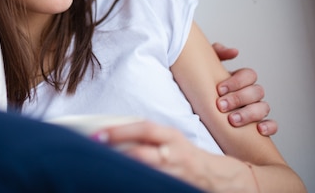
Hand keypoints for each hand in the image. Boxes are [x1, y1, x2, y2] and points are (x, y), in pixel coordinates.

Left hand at [95, 121, 243, 190]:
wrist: (218, 177)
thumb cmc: (186, 155)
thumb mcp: (170, 139)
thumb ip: (147, 136)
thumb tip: (111, 133)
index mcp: (172, 136)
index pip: (144, 128)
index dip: (121, 130)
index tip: (99, 132)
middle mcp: (174, 153)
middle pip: (142, 153)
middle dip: (119, 151)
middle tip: (95, 148)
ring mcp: (176, 173)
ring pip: (146, 172)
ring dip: (125, 170)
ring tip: (104, 168)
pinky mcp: (176, 187)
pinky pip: (153, 185)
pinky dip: (137, 184)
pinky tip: (121, 183)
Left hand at [213, 42, 277, 135]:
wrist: (199, 110)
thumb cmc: (204, 86)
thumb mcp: (206, 68)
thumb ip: (217, 53)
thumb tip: (233, 52)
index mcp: (241, 80)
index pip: (249, 75)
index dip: (236, 81)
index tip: (219, 89)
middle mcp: (251, 94)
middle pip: (256, 92)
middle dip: (239, 99)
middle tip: (221, 106)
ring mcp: (257, 109)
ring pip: (264, 108)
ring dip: (249, 114)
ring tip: (232, 120)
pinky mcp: (258, 126)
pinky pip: (272, 125)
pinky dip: (269, 126)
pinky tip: (258, 130)